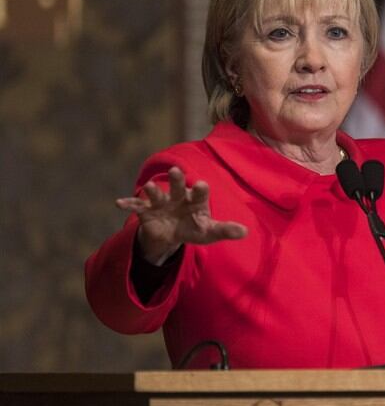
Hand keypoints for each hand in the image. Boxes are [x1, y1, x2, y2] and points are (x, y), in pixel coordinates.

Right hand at [115, 167, 247, 263]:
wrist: (171, 234)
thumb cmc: (194, 228)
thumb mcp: (209, 232)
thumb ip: (225, 230)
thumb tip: (245, 231)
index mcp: (195, 199)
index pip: (200, 192)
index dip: (200, 189)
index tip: (202, 184)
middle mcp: (178, 197)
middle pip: (178, 186)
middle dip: (177, 180)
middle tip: (177, 171)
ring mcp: (161, 203)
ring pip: (157, 194)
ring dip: (153, 190)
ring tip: (149, 187)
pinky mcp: (146, 211)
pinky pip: (137, 207)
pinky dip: (128, 204)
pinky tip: (118, 203)